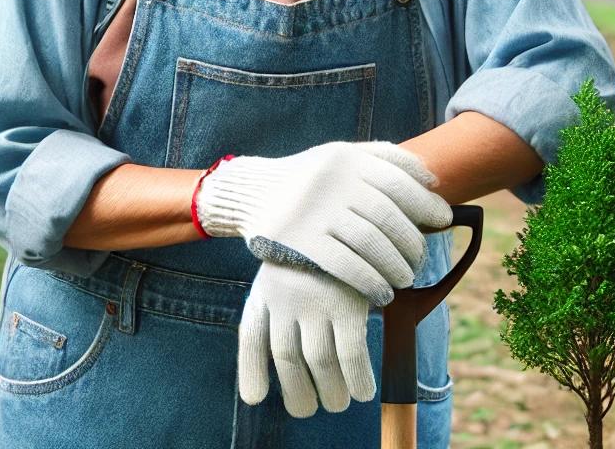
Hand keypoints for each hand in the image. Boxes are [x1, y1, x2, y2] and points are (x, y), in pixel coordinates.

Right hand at [196, 141, 451, 304]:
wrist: (252, 192)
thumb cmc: (308, 177)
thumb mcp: (339, 155)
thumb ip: (383, 157)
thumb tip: (432, 180)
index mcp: (346, 158)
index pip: (399, 181)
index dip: (426, 203)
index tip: (443, 220)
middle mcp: (333, 181)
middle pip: (389, 217)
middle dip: (413, 242)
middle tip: (419, 259)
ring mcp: (316, 211)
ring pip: (373, 244)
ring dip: (397, 266)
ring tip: (404, 278)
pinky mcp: (301, 241)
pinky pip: (347, 267)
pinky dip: (371, 282)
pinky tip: (382, 293)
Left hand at [239, 261, 373, 417]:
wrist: (345, 206)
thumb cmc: (315, 251)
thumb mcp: (284, 271)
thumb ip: (269, 316)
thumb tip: (254, 390)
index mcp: (267, 286)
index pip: (252, 335)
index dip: (250, 370)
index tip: (255, 396)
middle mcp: (286, 295)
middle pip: (286, 357)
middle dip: (297, 393)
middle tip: (310, 407)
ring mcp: (316, 298)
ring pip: (318, 362)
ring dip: (331, 391)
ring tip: (339, 401)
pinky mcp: (348, 300)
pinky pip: (351, 354)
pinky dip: (357, 378)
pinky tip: (364, 390)